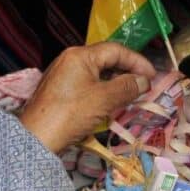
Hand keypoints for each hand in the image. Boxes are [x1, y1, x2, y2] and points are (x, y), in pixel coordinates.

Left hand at [19, 42, 155, 152]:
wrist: (37, 139)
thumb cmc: (70, 114)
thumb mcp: (103, 99)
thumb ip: (127, 87)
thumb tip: (144, 81)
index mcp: (79, 55)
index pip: (115, 50)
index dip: (137, 62)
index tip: (152, 76)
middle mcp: (69, 60)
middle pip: (105, 61)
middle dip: (127, 73)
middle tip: (144, 86)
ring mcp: (62, 76)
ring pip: (96, 75)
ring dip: (116, 84)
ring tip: (131, 96)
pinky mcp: (59, 92)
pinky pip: (86, 86)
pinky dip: (102, 93)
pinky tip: (110, 104)